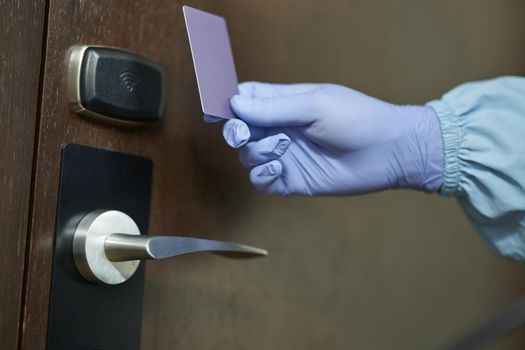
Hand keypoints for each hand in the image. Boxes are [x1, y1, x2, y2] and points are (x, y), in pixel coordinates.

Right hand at [222, 82, 442, 194]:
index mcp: (284, 103)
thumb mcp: (314, 105)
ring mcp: (285, 156)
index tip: (212, 110)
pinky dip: (261, 175)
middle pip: (241, 130)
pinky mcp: (291, 180)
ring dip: (256, 152)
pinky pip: (261, 181)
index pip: (246, 100)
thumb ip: (274, 107)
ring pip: (248, 156)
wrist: (388, 152)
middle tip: (243, 133)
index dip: (228, 104)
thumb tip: (235, 103)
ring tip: (280, 149)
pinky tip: (276, 169)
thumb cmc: (357, 118)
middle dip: (237, 131)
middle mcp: (280, 129)